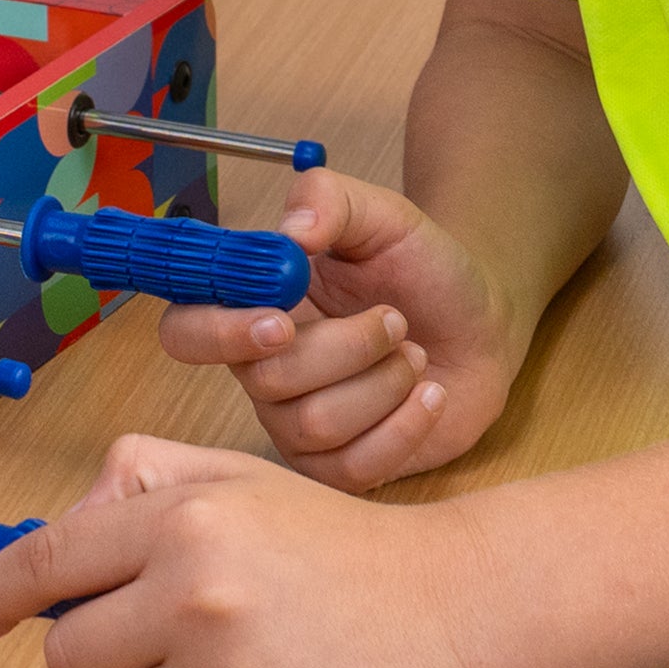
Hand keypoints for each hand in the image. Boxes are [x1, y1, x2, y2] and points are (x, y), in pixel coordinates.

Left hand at [0, 434, 485, 667]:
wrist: (445, 608)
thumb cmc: (328, 543)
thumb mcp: (229, 478)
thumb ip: (132, 485)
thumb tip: (53, 534)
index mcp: (178, 519)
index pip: (43, 564)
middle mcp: (192, 595)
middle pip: (67, 658)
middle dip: (96, 652)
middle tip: (155, 636)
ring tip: (222, 667)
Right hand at [155, 169, 525, 489]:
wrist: (481, 322)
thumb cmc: (422, 268)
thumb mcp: (383, 214)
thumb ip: (329, 199)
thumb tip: (291, 230)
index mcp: (253, 305)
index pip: (186, 331)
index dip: (220, 332)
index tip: (281, 319)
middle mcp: (264, 369)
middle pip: (266, 380)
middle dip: (345, 348)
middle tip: (394, 317)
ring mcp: (300, 423)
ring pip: (314, 424)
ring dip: (383, 382)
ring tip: (414, 352)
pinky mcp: (343, 466)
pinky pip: (352, 468)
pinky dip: (404, 426)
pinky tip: (428, 392)